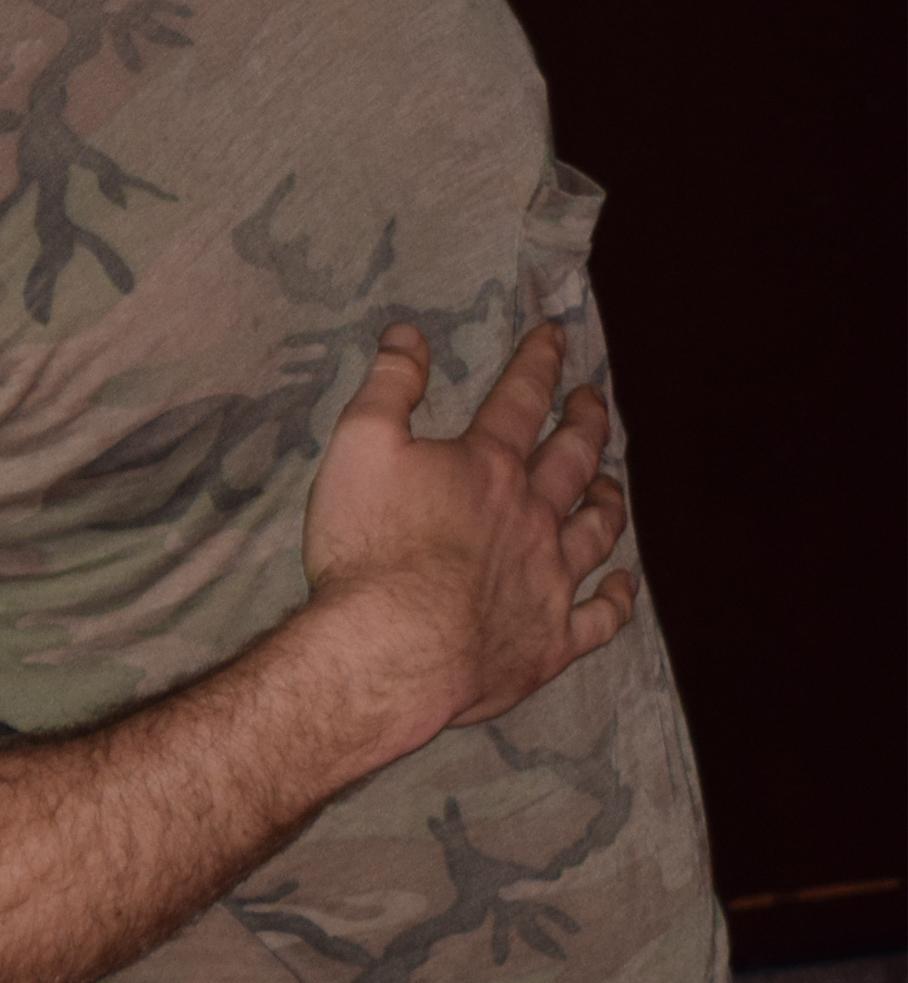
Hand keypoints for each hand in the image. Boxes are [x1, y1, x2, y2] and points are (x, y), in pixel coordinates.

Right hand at [299, 314, 634, 767]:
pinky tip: (623, 586)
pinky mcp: (551, 638)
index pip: (519, 400)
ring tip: (612, 485)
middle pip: (574, 459)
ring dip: (608, 503)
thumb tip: (409, 335)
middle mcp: (532, 516)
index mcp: (487, 467)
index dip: (538, 363)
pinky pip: (600, 616)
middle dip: (586, 421)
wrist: (393, 647)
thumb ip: (386, 388)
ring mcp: (549, 578)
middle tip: (593, 399)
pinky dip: (617, 599)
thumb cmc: (369, 546)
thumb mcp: (359, 447)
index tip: (554, 336)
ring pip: (596, 531)